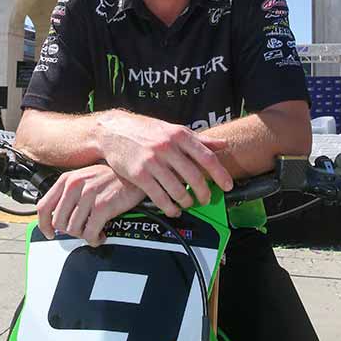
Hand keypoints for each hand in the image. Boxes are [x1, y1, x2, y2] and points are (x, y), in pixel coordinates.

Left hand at [37, 164, 144, 246]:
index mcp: (67, 179)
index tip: (50, 233)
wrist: (134, 173)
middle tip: (81, 231)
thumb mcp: (85, 178)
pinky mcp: (102, 206)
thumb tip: (58, 217)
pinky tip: (100, 235)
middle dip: (69, 231)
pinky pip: (90, 232)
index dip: (44, 225)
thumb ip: (69, 193)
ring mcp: (88, 195)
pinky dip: (94, 239)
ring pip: (73, 230)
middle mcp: (75, 185)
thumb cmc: (111, 176)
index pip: (44, 206)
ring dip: (84, 236)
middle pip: (58, 222)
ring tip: (94, 232)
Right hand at [96, 111, 232, 216]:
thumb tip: (223, 145)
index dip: (220, 174)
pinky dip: (169, 207)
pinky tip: (173, 210)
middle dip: (204, 193)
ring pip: (177, 189)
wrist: (113, 130)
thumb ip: (198, 139)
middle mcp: (167, 147)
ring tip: (188, 203)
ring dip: (186, 201)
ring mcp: (152, 161)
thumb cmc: (146, 130)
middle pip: (194, 176)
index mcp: (179, 135)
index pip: (207, 157)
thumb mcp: (173, 129)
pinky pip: (159, 196)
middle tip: (206, 200)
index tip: (227, 186)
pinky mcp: (139, 174)